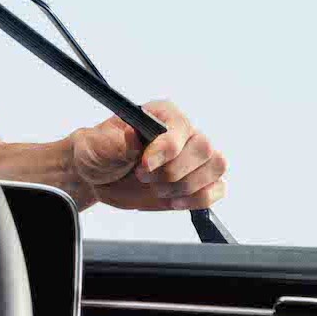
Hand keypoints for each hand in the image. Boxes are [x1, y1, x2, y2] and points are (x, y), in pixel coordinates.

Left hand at [64, 99, 226, 213]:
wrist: (98, 176)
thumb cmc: (99, 152)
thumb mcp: (98, 144)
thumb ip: (117, 142)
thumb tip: (134, 137)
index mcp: (163, 115)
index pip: (180, 129)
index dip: (166, 150)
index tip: (144, 166)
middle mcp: (183, 132)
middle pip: (204, 149)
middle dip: (173, 172)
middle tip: (145, 179)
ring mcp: (193, 157)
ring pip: (216, 166)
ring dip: (187, 186)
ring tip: (158, 190)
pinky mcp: (197, 181)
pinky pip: (218, 188)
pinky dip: (200, 199)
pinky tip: (175, 201)